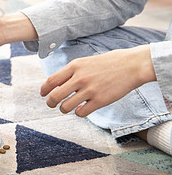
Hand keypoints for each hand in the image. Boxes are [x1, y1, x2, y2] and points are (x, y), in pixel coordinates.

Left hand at [40, 45, 156, 116]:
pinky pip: (81, 113)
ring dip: (64, 109)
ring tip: (67, 107)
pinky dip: (79, 113)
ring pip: (66, 107)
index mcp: (74, 66)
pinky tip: (83, 109)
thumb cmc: (107, 63)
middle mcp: (79, 78)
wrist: (132, 65)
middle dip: (50, 103)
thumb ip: (70, 72)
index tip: (42, 94)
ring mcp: (90, 90)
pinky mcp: (100, 100)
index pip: (51, 81)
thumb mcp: (85, 62)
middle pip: (54, 96)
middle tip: (52, 105)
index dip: (44, 90)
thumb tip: (55, 84)